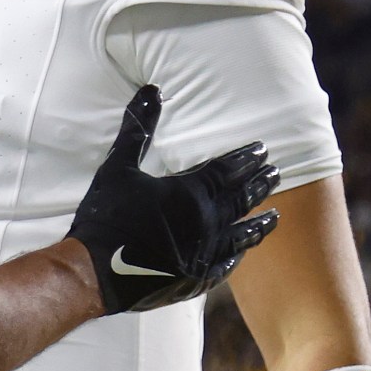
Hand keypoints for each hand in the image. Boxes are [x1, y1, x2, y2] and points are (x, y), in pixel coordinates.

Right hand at [67, 86, 278, 313]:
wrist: (95, 272)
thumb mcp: (118, 166)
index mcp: (191, 193)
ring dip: (259, 224)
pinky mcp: (195, 280)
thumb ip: (138, 129)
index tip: (263, 150)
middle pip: (242, 199)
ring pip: (241, 235)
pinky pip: (224, 267)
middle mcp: (207, 223)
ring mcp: (203, 254)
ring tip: (275, 215)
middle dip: (259, 184)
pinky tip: (241, 254)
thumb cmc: (106, 217)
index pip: (229, 170)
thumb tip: (151, 90)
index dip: (246, 158)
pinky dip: (236, 258)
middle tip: (276, 174)